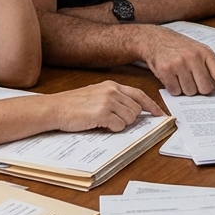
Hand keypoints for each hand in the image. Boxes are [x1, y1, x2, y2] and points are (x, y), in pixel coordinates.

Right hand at [47, 81, 161, 131]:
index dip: (151, 105)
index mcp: (112, 85)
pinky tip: (100, 125)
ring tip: (105, 122)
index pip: (139, 94)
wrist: (55, 108)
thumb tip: (133, 111)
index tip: (159, 114)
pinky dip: (113, 129)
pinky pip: (119, 126)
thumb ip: (114, 98)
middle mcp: (112, 91)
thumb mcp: (96, 94)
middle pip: (136, 109)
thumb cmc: (73, 104)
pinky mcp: (102, 113)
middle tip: (115, 121)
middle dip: (130, 119)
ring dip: (121, 124)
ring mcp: (107, 101)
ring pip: (130, 118)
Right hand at [140, 27, 214, 104]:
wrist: (155, 39)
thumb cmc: (181, 47)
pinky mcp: (165, 70)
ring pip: (190, 92)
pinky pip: (175, 92)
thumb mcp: (201, 52)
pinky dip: (174, 89)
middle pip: (205, 89)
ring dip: (186, 89)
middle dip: (200, 88)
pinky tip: (172, 77)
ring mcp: (179, 63)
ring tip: (181, 76)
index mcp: (206, 53)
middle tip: (193, 78)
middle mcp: (193, 57)